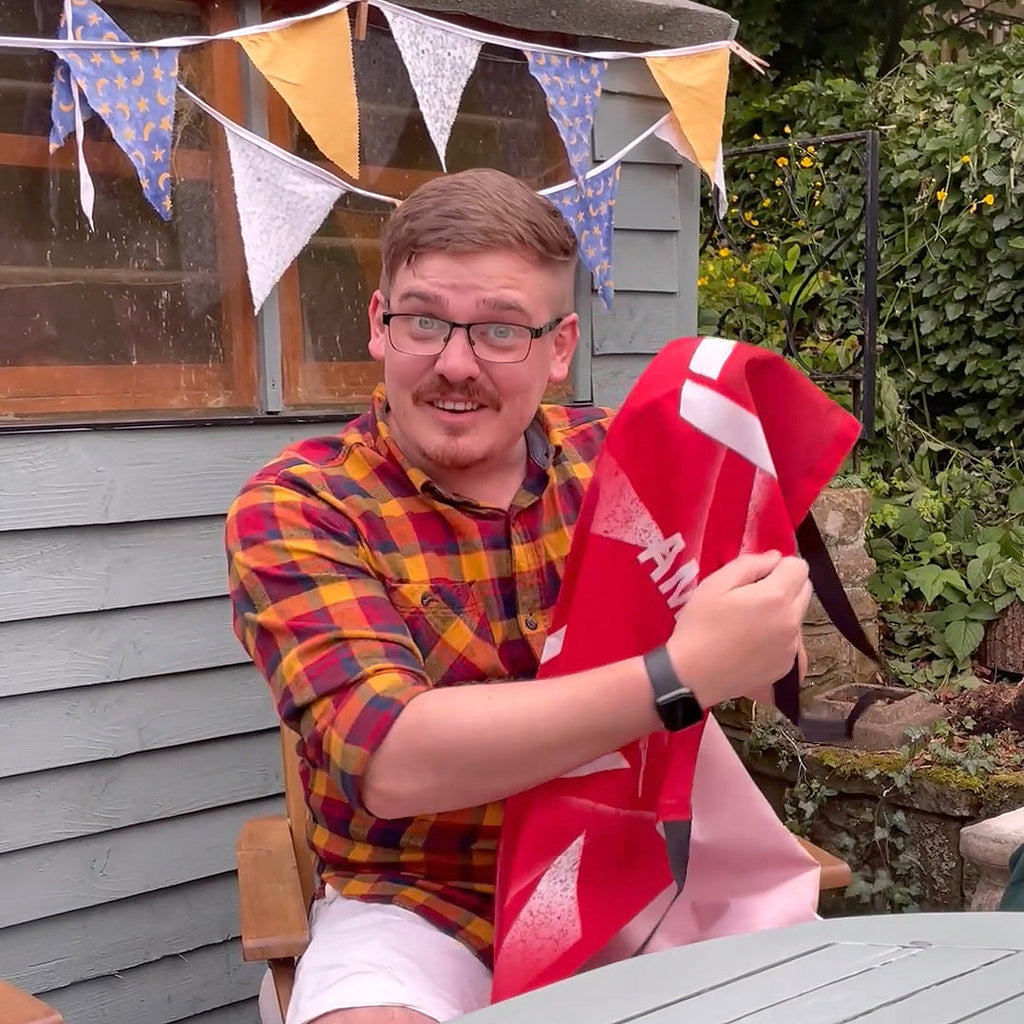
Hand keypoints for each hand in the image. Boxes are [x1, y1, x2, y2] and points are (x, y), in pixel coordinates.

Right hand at [666, 551, 811, 709]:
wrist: (693, 675)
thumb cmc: (699, 625)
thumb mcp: (715, 584)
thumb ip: (749, 564)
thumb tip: (775, 558)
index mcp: (775, 597)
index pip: (799, 566)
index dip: (778, 565)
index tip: (757, 575)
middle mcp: (791, 621)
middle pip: (805, 589)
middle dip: (785, 585)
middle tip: (753, 596)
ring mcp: (791, 646)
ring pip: (798, 615)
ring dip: (783, 610)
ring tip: (750, 622)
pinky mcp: (786, 666)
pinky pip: (791, 640)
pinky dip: (778, 636)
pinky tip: (752, 643)